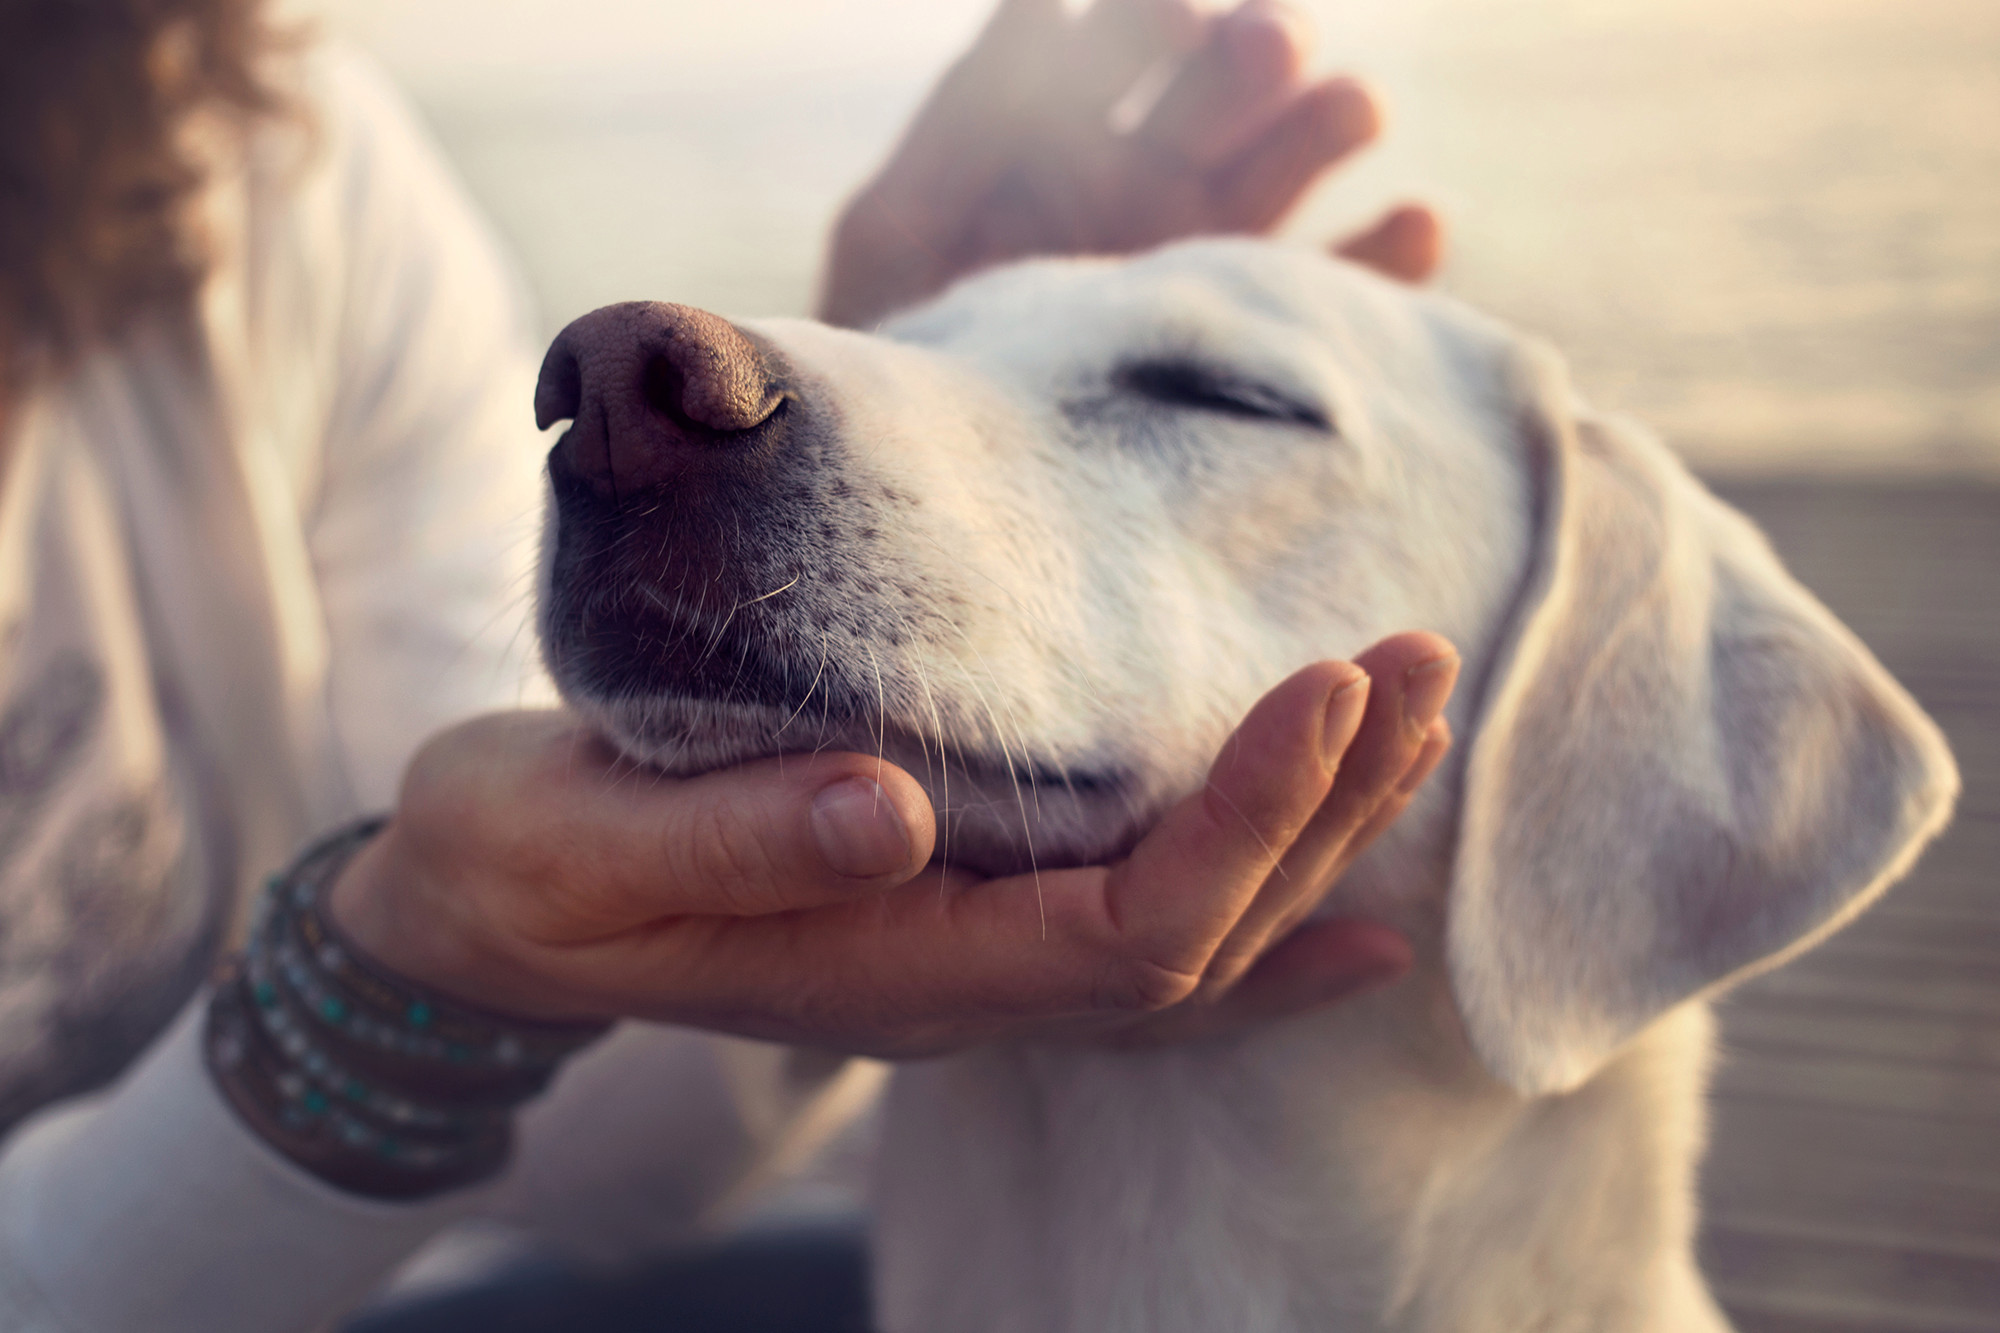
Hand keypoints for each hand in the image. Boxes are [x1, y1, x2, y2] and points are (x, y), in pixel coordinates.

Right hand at [327, 633, 1456, 1057]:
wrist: (483, 910)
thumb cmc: (520, 865)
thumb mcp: (578, 844)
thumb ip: (730, 839)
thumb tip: (889, 807)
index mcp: (889, 971)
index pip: (1126, 928)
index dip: (1246, 821)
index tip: (1327, 685)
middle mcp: (960, 988)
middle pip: (1200, 936)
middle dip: (1324, 805)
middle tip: (1417, 659)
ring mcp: (969, 966)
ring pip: (1194, 938)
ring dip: (1316, 836)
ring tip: (1413, 720)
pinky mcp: (960, 918)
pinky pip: (1146, 949)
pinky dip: (1264, 926)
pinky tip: (1356, 914)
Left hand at [819, 0, 1444, 329]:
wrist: (940, 496)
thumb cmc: (902, 357)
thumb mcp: (897, 239)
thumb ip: (960, 128)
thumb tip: (1043, 7)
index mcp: (1064, 139)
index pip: (1124, 48)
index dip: (1151, 27)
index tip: (1174, 22)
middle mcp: (1151, 185)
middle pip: (1223, 92)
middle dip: (1251, 58)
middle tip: (1269, 49)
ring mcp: (1212, 259)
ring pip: (1291, 167)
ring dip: (1327, 124)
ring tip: (1352, 108)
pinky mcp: (1263, 340)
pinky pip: (1344, 291)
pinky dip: (1389, 257)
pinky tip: (1416, 224)